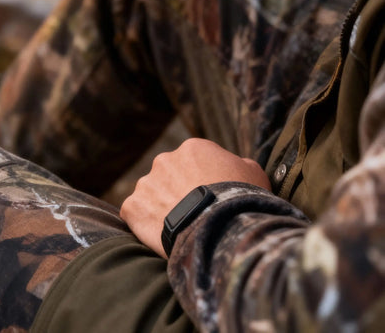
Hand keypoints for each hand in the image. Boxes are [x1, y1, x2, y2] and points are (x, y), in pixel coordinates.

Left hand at [119, 138, 270, 257]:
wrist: (220, 228)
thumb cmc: (240, 200)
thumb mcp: (253, 174)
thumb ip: (240, 164)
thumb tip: (237, 164)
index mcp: (192, 149)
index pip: (194, 162)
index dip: (204, 181)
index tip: (211, 199)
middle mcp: (165, 160)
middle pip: (170, 176)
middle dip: (179, 193)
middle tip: (195, 216)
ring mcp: (146, 183)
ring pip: (152, 195)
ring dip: (162, 208)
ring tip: (181, 229)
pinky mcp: (132, 207)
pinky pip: (135, 214)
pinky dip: (144, 225)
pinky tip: (161, 237)